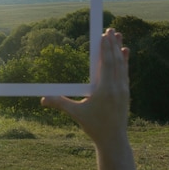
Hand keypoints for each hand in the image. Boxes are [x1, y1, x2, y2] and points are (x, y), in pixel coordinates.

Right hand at [41, 28, 130, 146]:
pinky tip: (124, 52)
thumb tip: (42, 99)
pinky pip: (125, 72)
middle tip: (111, 29)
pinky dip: (124, 60)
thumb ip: (60, 103)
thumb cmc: (94, 126)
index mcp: (105, 90)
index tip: (104, 35)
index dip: (106, 48)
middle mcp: (117, 87)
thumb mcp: (76, 113)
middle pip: (116, 60)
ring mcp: (123, 90)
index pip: (106, 64)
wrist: (113, 140)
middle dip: (113, 44)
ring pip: (122, 65)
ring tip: (118, 35)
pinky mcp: (126, 92)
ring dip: (120, 49)